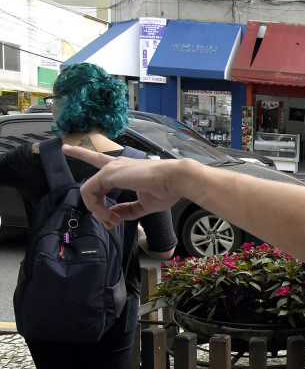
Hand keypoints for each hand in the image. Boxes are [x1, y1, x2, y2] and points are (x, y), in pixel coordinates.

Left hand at [63, 146, 184, 227]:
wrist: (175, 180)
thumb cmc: (166, 189)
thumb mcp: (144, 205)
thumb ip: (127, 210)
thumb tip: (114, 215)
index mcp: (128, 170)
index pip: (108, 164)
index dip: (99, 165)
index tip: (95, 178)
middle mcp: (118, 165)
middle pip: (92, 157)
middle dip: (77, 152)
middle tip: (64, 148)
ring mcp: (112, 169)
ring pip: (89, 189)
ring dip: (97, 209)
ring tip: (109, 220)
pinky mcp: (108, 175)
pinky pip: (90, 193)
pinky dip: (96, 208)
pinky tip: (108, 216)